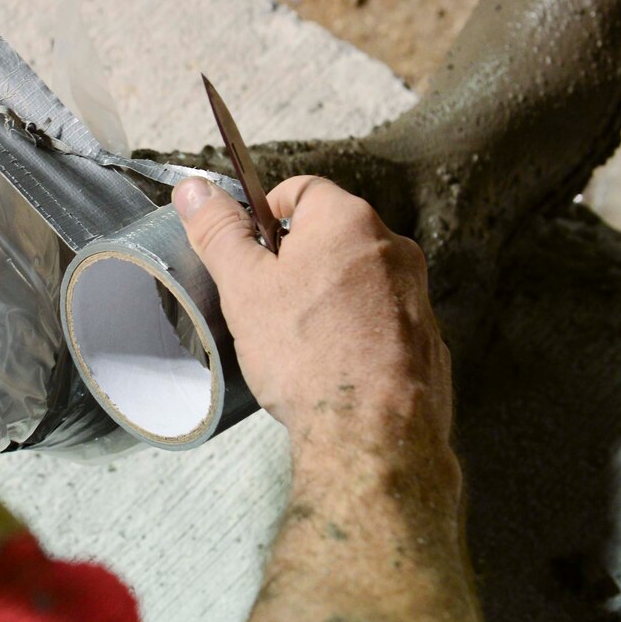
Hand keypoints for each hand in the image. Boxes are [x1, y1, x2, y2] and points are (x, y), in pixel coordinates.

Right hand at [173, 174, 456, 501]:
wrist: (372, 432)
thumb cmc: (309, 355)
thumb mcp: (244, 286)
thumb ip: (219, 231)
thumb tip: (195, 191)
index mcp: (347, 220)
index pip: (300, 189)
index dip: (265, 214)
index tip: (248, 249)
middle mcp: (392, 247)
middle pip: (330, 234)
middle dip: (295, 260)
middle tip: (264, 301)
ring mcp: (416, 293)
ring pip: (355, 279)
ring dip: (325, 297)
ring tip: (296, 340)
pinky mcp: (425, 337)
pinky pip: (379, 319)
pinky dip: (354, 331)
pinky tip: (329, 364)